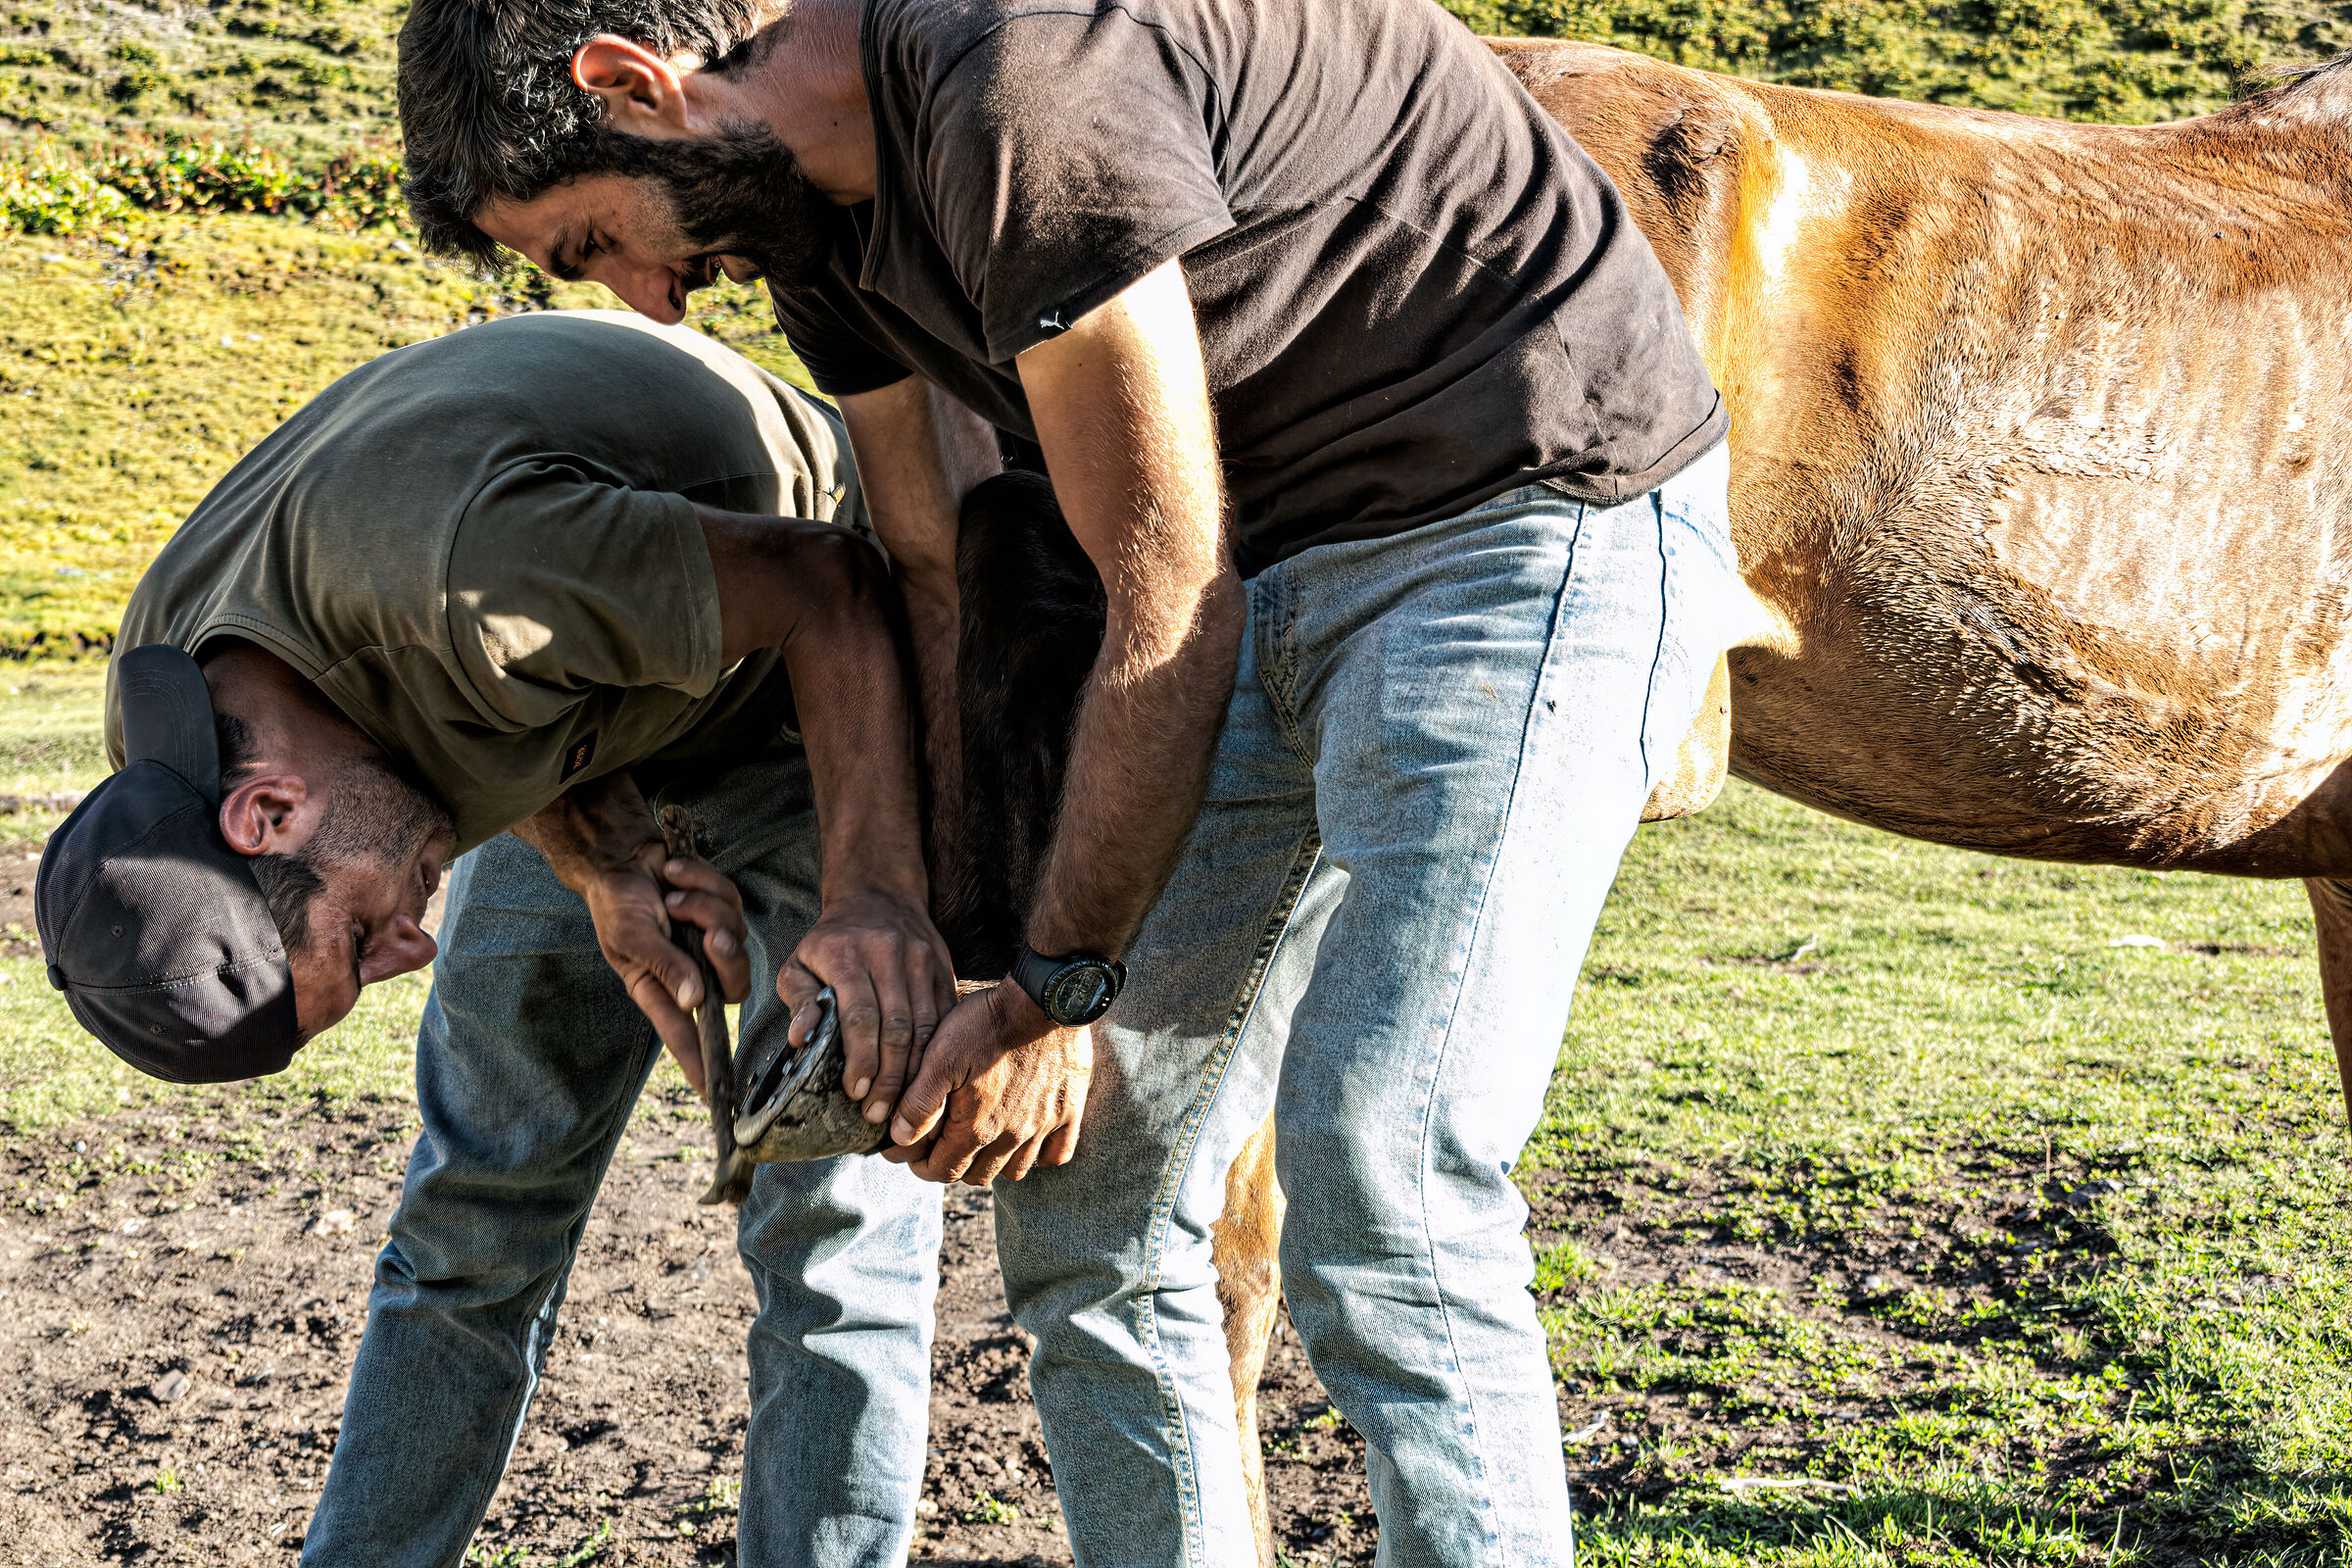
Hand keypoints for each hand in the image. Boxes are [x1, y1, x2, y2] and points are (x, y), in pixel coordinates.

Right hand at [579, 849, 750, 1097]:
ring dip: (703, 907)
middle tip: (710, 934)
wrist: (623, 855)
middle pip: (734, 984)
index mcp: (660, 988)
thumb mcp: (631, 936)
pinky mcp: (722, 909)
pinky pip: (732, 900)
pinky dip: (703, 882)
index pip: (685, 1034)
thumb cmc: (617, 902)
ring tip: (672, 894)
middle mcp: (691, 970)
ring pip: (736, 936)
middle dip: (727, 957)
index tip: (714, 1095)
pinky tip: (676, 874)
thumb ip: (663, 966)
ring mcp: (709, 940)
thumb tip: (693, 999)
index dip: (699, 1063)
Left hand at [777, 889, 956, 1128]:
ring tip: (901, 1108)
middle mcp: (888, 954)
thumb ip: (799, 1000)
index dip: (860, 1058)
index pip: (860, 1014)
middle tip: (878, 1114)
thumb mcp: (799, 962)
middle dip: (889, 1077)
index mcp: (847, 953)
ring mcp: (921, 960)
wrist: (878, 896)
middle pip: (897, 1027)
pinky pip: (945, 1019)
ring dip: (915, 1073)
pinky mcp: (943, 968)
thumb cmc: (831, 940)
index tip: (855, 1092)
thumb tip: (800, 1038)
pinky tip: (925, 1081)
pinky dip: (937, 1054)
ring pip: (926, 1027)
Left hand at [883, 982, 1091, 1185]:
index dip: (921, 1167)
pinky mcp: (1068, 1112)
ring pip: (1015, 1171)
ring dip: (993, 1164)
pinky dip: (1040, 1157)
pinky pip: (1057, 1154)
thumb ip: (920, 1102)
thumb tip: (901, 1138)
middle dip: (953, 1166)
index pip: (944, 1171)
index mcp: (977, 1127)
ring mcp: (1043, 1127)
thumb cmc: (986, 1023)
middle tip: (940, 1145)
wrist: (1042, 1000)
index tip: (910, 1154)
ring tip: (979, 1143)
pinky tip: (1026, 1142)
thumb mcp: (941, 1056)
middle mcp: (1012, 1136)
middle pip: (977, 1176)